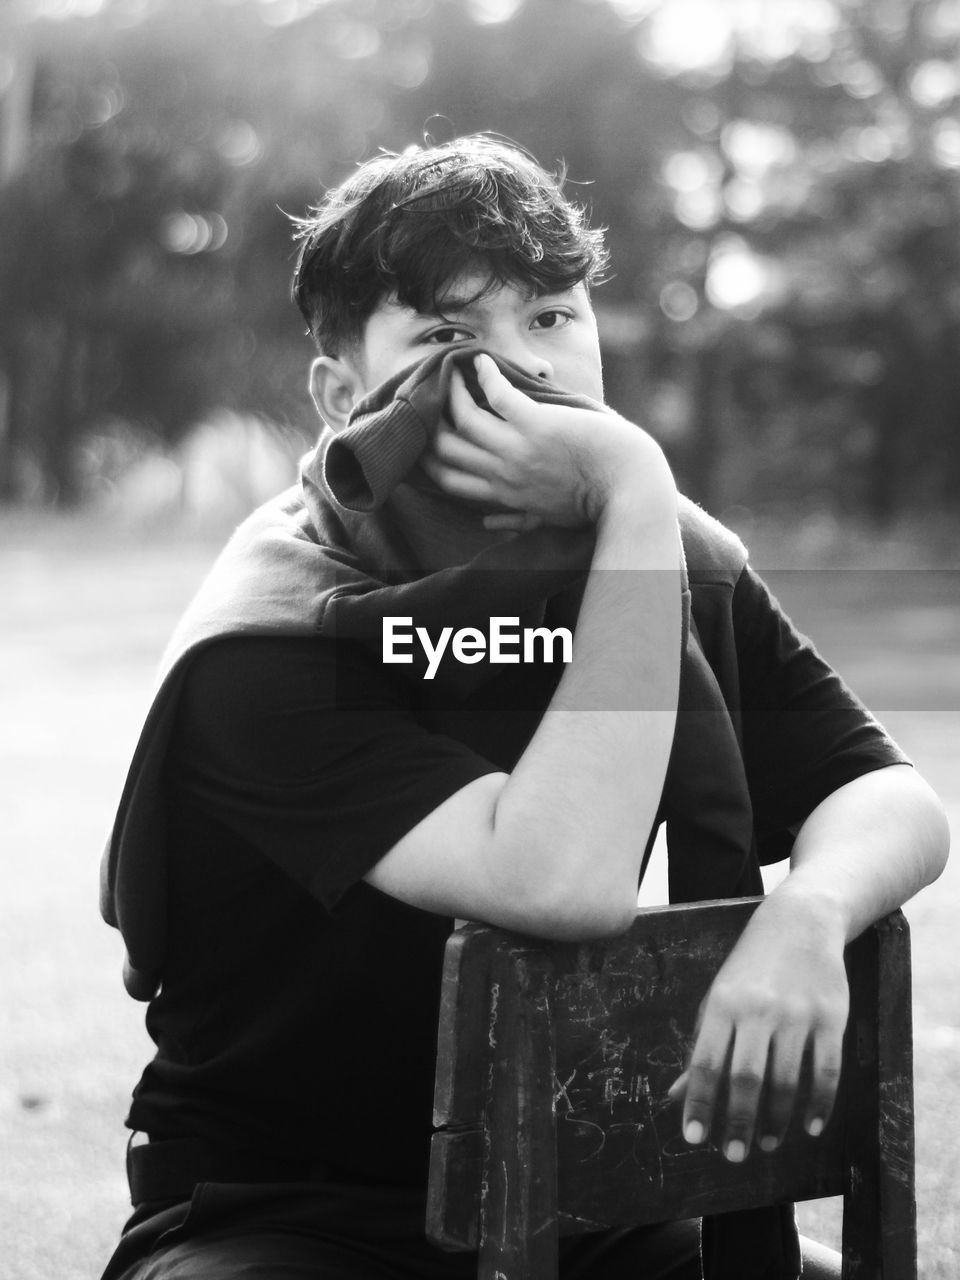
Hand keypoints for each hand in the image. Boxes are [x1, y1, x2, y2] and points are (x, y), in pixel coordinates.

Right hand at [419, 354, 672, 527]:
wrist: (628, 489)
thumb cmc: (594, 504)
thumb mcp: (546, 518)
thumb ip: (514, 519)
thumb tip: (486, 525)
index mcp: (504, 495)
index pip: (448, 480)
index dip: (428, 458)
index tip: (425, 437)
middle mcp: (503, 473)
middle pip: (445, 448)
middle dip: (431, 421)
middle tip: (432, 397)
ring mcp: (517, 449)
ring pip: (463, 416)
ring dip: (453, 390)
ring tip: (452, 372)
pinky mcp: (536, 424)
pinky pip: (498, 394)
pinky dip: (486, 375)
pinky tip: (482, 361)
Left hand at [668, 890, 849, 1161]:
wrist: (800, 922)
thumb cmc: (750, 969)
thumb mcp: (718, 1000)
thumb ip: (702, 1048)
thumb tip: (675, 1097)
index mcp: (723, 1004)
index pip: (705, 1062)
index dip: (698, 1102)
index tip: (693, 1138)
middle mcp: (758, 1010)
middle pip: (746, 1077)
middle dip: (738, 1121)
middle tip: (733, 1155)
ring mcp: (797, 1014)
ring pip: (786, 1080)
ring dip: (776, 1120)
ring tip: (766, 1144)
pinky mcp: (831, 1018)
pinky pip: (826, 1071)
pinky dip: (818, 1105)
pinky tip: (808, 1127)